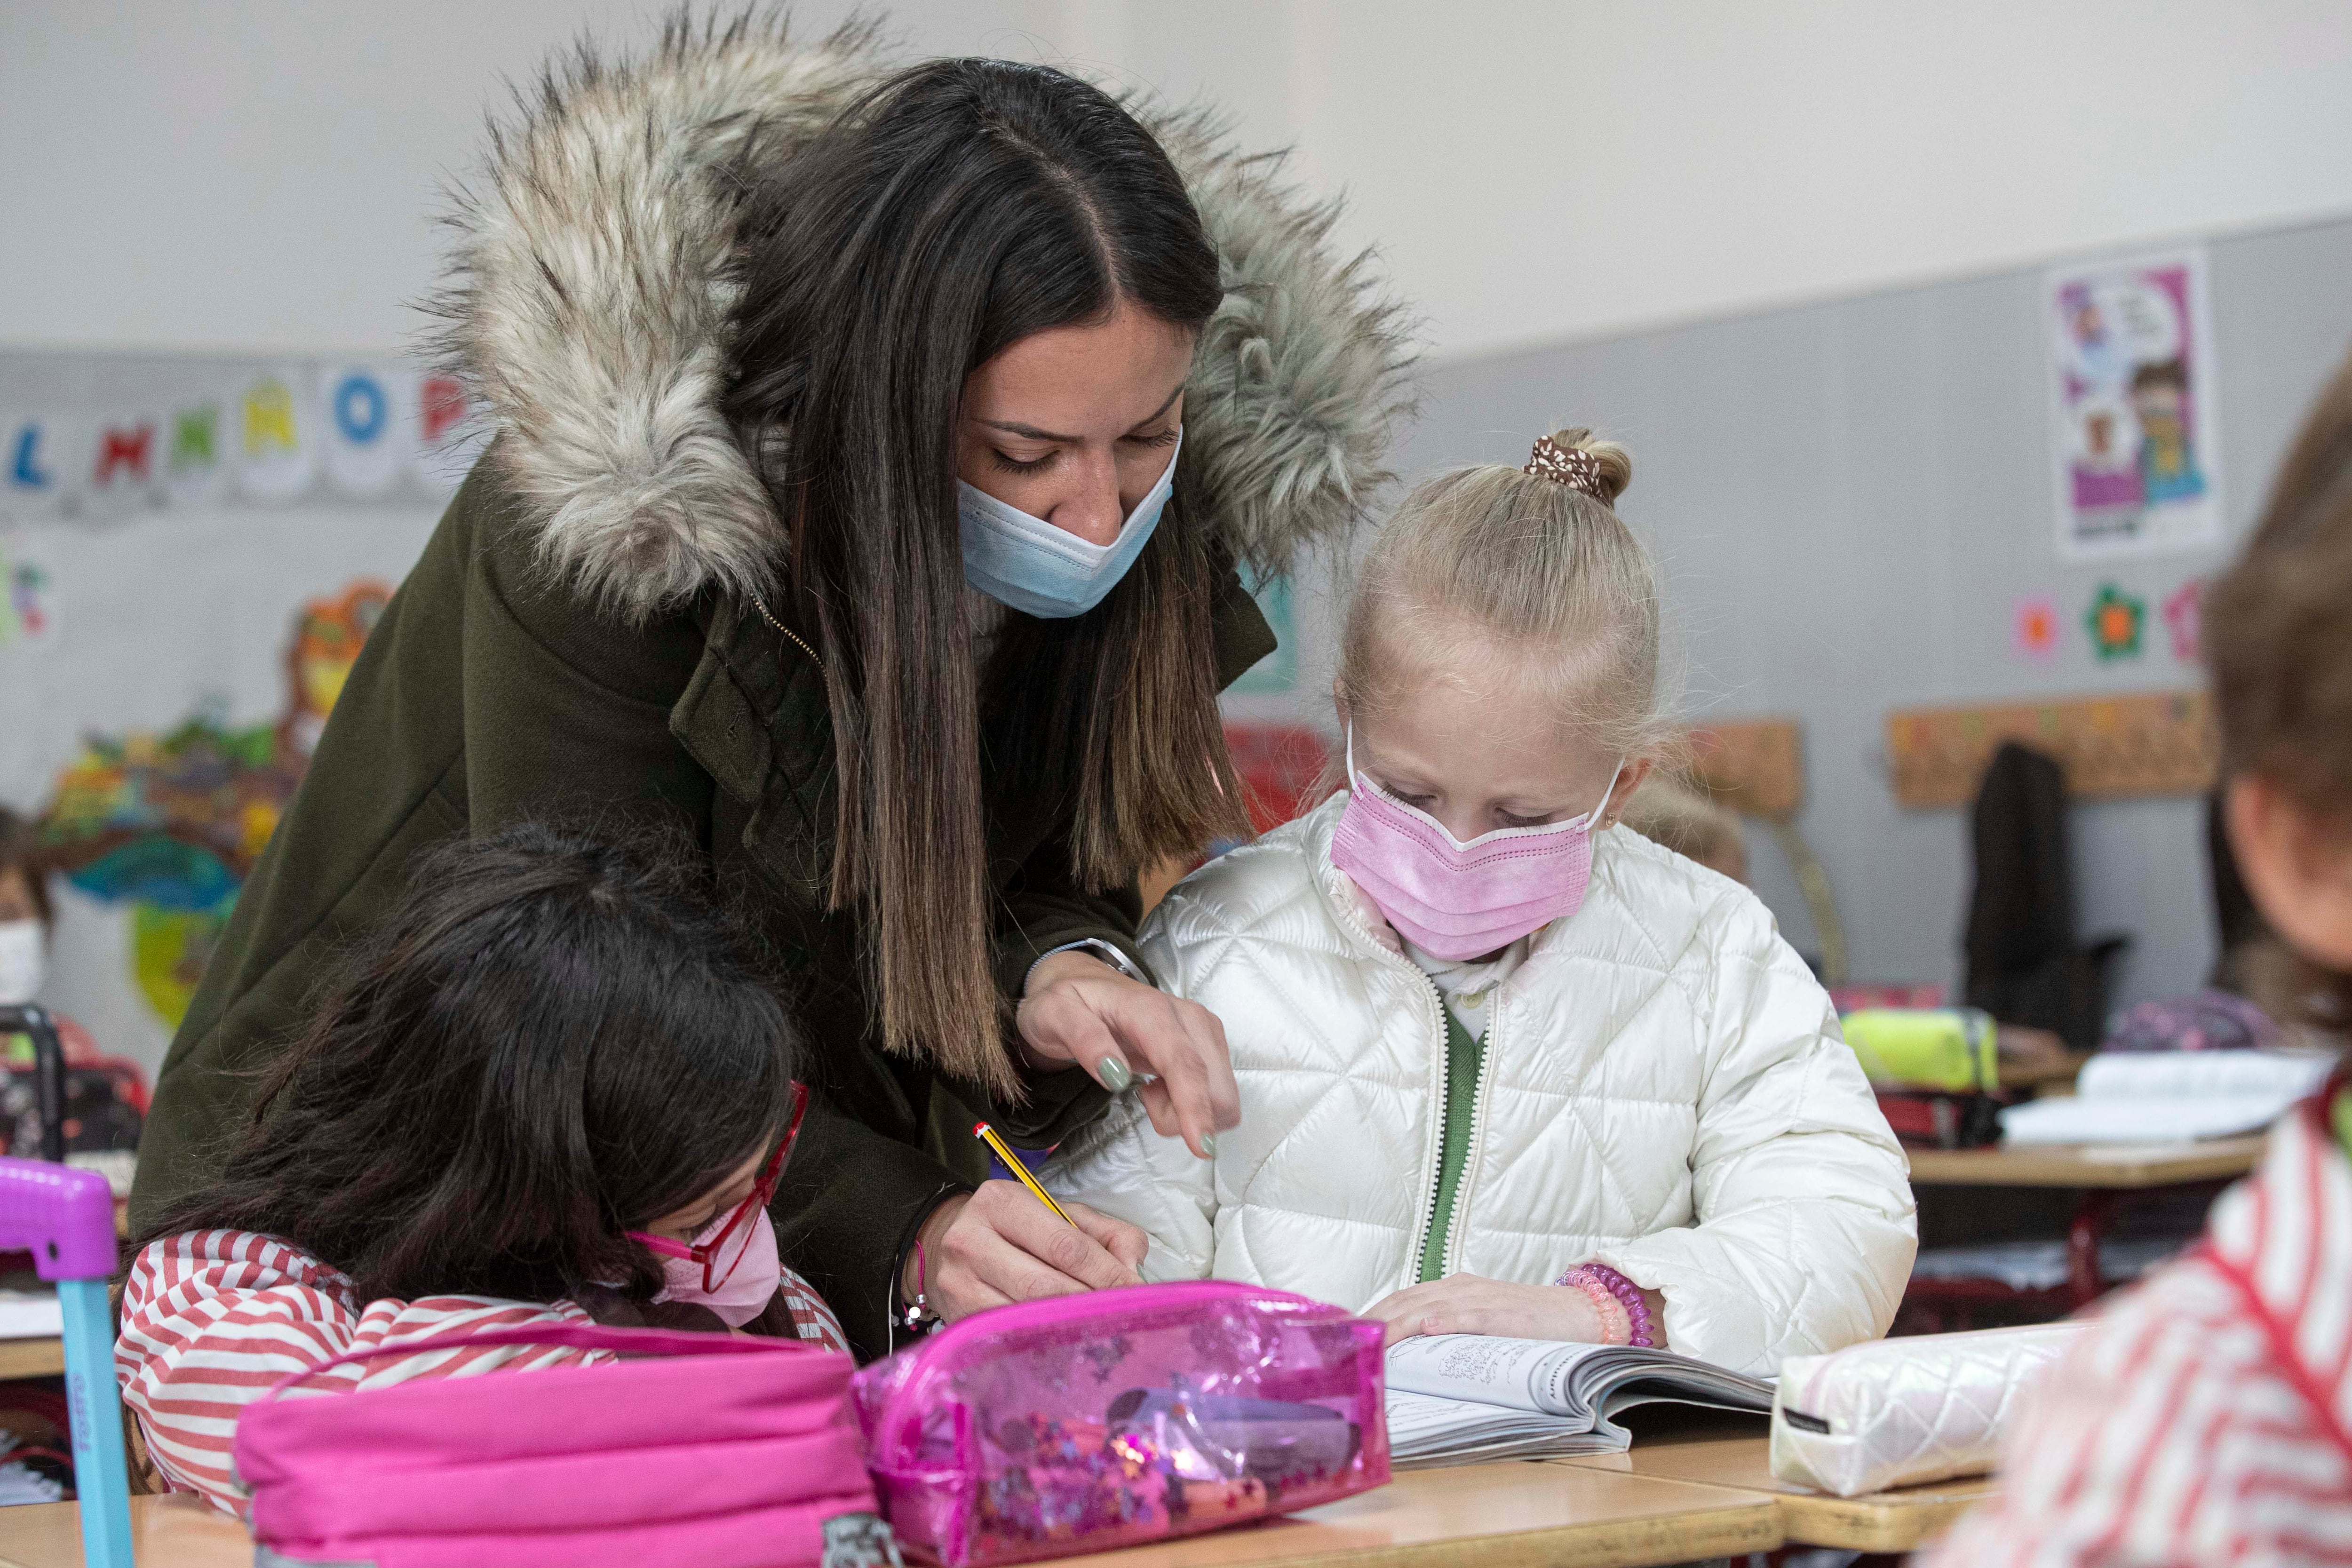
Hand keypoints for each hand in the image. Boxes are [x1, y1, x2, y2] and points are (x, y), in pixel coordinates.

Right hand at [908, 1181, 1147, 1319]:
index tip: (1136, 1293)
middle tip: (1122, 1317)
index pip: (1066, 1245)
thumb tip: (1131, 1268)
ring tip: (1098, 1328)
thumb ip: (1106, 1233)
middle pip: (1046, 1285)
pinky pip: (1008, 1335)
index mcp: (1002, 1201)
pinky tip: (1064, 1339)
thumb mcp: (1060, 1215)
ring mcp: (958, 1281)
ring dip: (1069, 1326)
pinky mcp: (956, 1316)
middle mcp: (972, 1238)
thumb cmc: (1015, 1230)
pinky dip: (1042, 1339)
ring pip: (1026, 1314)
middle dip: (1091, 1303)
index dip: (1107, 1274)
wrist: (944, 1244)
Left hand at [1017, 951, 1238, 1158]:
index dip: (1195, 1106)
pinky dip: (1192, 1103)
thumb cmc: (1070, 1002)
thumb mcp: (1055, 1015)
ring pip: (1221, 1095)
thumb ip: (1084, 1040)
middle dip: (1180, 1115)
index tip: (1201, 1147)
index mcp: (1151, 1009)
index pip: (1183, 1063)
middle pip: (1212, 1087)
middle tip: (1143, 1097)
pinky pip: (1218, 1093)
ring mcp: (1204, 1029)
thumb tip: (1115, 1075)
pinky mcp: (1210, 1042)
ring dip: (1186, 1110)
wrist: (1087, 985)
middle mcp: (1188, 1016)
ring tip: (1150, 1089)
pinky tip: (1164, 1086)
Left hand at [1365, 1273, 1642, 1346]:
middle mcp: (1462, 1288)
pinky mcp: (1507, 1314)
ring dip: (1397, 1323)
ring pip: (1429, 1305)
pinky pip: (1471, 1314)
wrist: (1583, 1314)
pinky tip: (1428, 1327)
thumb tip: (1414, 1354)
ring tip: (1372, 1341)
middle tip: (1347, 1344)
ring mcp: (1483, 1299)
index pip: (1401, 1299)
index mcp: (1453, 1290)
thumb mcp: (1482, 1323)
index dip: (1372, 1315)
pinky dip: (1447, 1320)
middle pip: (1405, 1300)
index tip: (1347, 1335)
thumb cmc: (1531, 1324)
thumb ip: (1450, 1332)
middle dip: (1373, 1321)